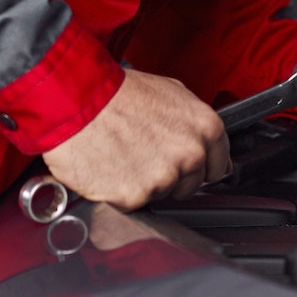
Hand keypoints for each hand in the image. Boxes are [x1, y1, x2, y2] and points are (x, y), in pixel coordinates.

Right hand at [40, 68, 228, 208]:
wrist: (77, 102)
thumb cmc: (118, 94)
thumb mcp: (169, 92)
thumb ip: (193, 122)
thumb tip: (205, 143)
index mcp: (206, 127)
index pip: (219, 166)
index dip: (200, 166)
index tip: (185, 164)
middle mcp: (190, 154)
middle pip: (191, 185)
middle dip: (172, 176)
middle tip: (145, 155)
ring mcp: (164, 178)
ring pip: (162, 195)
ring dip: (145, 184)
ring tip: (125, 156)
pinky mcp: (136, 196)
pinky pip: (134, 204)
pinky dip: (122, 192)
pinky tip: (112, 168)